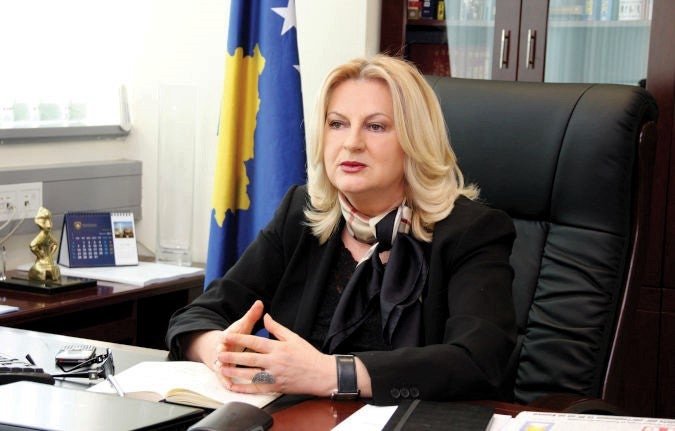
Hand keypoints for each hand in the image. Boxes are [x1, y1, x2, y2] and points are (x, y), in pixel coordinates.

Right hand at [212, 300, 264, 386]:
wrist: (219, 348)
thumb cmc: (234, 336)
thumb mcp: (242, 325)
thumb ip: (251, 315)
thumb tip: (260, 303)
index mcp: (226, 337)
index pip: (226, 336)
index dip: (226, 336)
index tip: (226, 336)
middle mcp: (221, 351)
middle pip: (221, 353)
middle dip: (223, 354)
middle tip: (223, 356)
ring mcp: (221, 363)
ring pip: (222, 367)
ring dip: (224, 372)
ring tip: (228, 377)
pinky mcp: (223, 374)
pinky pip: (224, 379)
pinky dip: (227, 383)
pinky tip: (232, 387)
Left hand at [215, 313, 335, 395]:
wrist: (321, 374)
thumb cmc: (308, 355)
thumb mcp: (293, 337)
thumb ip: (277, 328)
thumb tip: (266, 316)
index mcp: (279, 348)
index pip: (255, 341)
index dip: (240, 339)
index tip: (227, 336)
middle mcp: (276, 362)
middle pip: (250, 358)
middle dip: (232, 356)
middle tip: (219, 353)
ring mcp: (276, 375)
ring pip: (251, 374)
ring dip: (235, 372)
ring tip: (222, 369)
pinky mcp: (277, 387)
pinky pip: (257, 388)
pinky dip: (245, 388)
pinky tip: (234, 386)